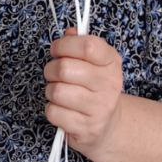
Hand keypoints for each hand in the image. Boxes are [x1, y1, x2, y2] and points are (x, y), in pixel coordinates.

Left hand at [43, 28, 124, 157]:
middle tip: (54, 74)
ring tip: (59, 93)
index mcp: (111, 63)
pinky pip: (54, 112)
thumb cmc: (94, 88)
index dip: (64, 45)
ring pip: (57, 91)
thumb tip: (69, 33)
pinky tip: (63, 110)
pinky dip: (52, 110)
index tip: (57, 50)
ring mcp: (99, 108)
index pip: (88, 46)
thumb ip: (80, 43)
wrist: (108, 125)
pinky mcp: (86, 128)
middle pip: (64, 68)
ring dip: (50, 91)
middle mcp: (109, 85)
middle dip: (51, 69)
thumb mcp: (94, 62)